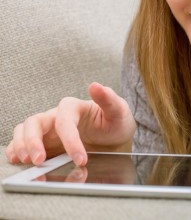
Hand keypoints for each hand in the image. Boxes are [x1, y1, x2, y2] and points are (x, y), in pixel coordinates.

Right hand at [5, 82, 135, 165]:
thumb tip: (95, 85)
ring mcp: (49, 130)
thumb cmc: (116, 122)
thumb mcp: (119, 111)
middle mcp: (57, 117)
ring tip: (28, 161)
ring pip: (24, 131)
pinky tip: (19, 161)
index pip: (64, 120)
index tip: (81, 159)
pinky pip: (22, 143)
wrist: (115, 138)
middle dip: (33, 140)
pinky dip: (16, 150)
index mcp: (74, 107)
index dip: (70, 139)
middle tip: (39, 161)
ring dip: (21, 145)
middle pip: (35, 122)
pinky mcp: (45, 143)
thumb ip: (108, 99)